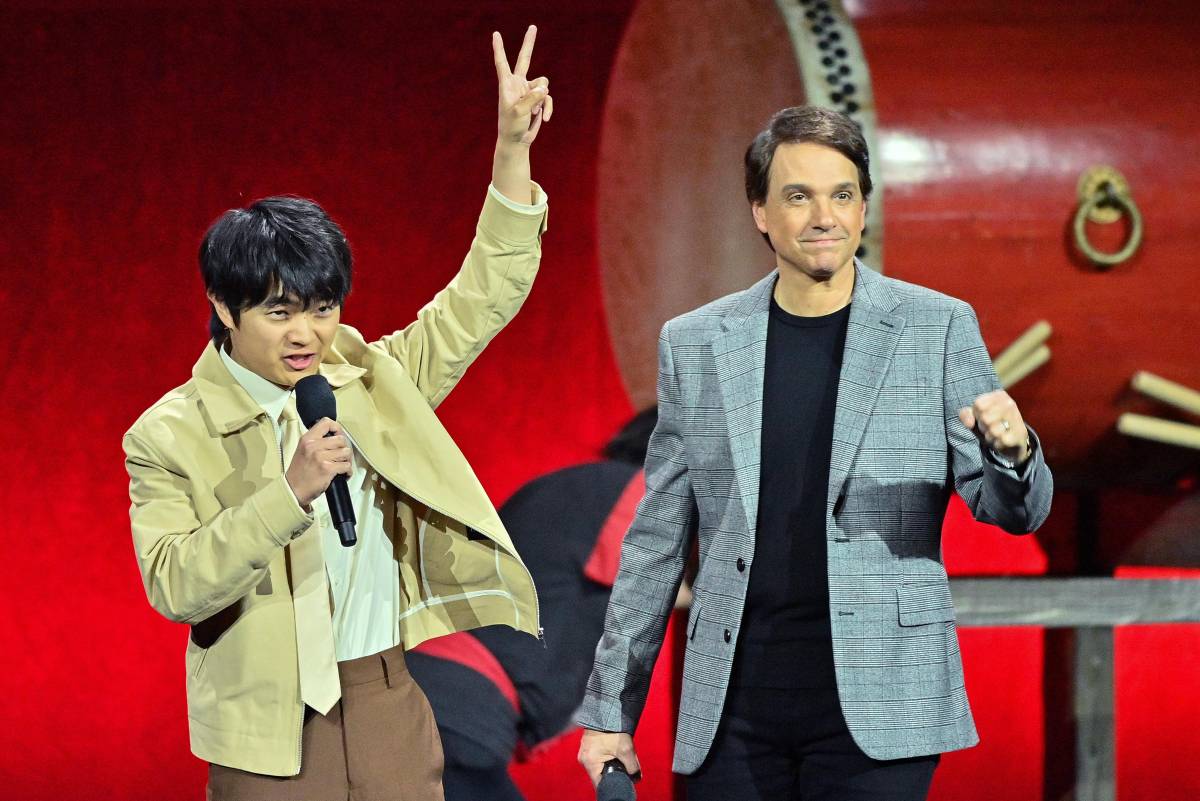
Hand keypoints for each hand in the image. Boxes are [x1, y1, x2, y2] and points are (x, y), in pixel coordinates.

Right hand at [285, 418, 352, 507]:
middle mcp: (313, 446)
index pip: (326, 422)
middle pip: (341, 439)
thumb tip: (335, 436)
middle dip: (345, 448)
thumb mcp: (302, 450)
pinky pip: (346, 466)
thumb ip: (316, 441)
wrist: (293, 490)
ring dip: (347, 460)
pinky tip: (343, 474)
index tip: (339, 435)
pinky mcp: (327, 469)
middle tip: (342, 455)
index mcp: (307, 439)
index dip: (337, 428)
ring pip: (346, 452)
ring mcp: (320, 457)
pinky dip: (347, 471)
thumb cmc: (299, 472)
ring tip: (342, 465)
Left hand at [492, 25, 552, 146]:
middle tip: (532, 26)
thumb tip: (545, 88)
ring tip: (533, 112)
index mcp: (507, 84)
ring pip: (543, 84)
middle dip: (529, 43)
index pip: (502, 63)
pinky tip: (545, 119)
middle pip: (525, 59)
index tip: (496, 34)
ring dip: (541, 99)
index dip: (499, 48)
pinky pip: (548, 98)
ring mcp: (529, 91)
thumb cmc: (511, 126)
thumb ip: (531, 97)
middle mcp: (518, 84)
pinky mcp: (538, 100)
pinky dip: (548, 108)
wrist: (517, 141)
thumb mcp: (519, 111)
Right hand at [578, 730, 639, 786]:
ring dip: (610, 766)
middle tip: (624, 770)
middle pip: (599, 775)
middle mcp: (584, 759)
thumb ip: (633, 767)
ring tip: (620, 759)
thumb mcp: (626, 750)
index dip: (611, 785)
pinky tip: (614, 753)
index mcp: (589, 762)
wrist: (607, 709)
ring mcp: (585, 752)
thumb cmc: (613, 728)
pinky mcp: (588, 747)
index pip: (599, 784)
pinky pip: (598, 758)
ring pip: (599, 766)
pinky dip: (606, 758)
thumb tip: (636, 777)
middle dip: (612, 775)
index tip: (621, 783)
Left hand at [959, 389, 1030, 464]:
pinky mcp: (1020, 433)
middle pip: (985, 418)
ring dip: (990, 436)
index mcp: (999, 395)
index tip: (983, 417)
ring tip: (996, 434)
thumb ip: (966, 415)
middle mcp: (1010, 403)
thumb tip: (969, 423)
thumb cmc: (991, 425)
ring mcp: (1017, 418)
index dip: (977, 415)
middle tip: (990, 428)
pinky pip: (1001, 441)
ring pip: (994, 430)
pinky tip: (1002, 441)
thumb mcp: (976, 417)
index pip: (979, 404)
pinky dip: (997, 444)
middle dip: (984, 427)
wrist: (1013, 440)